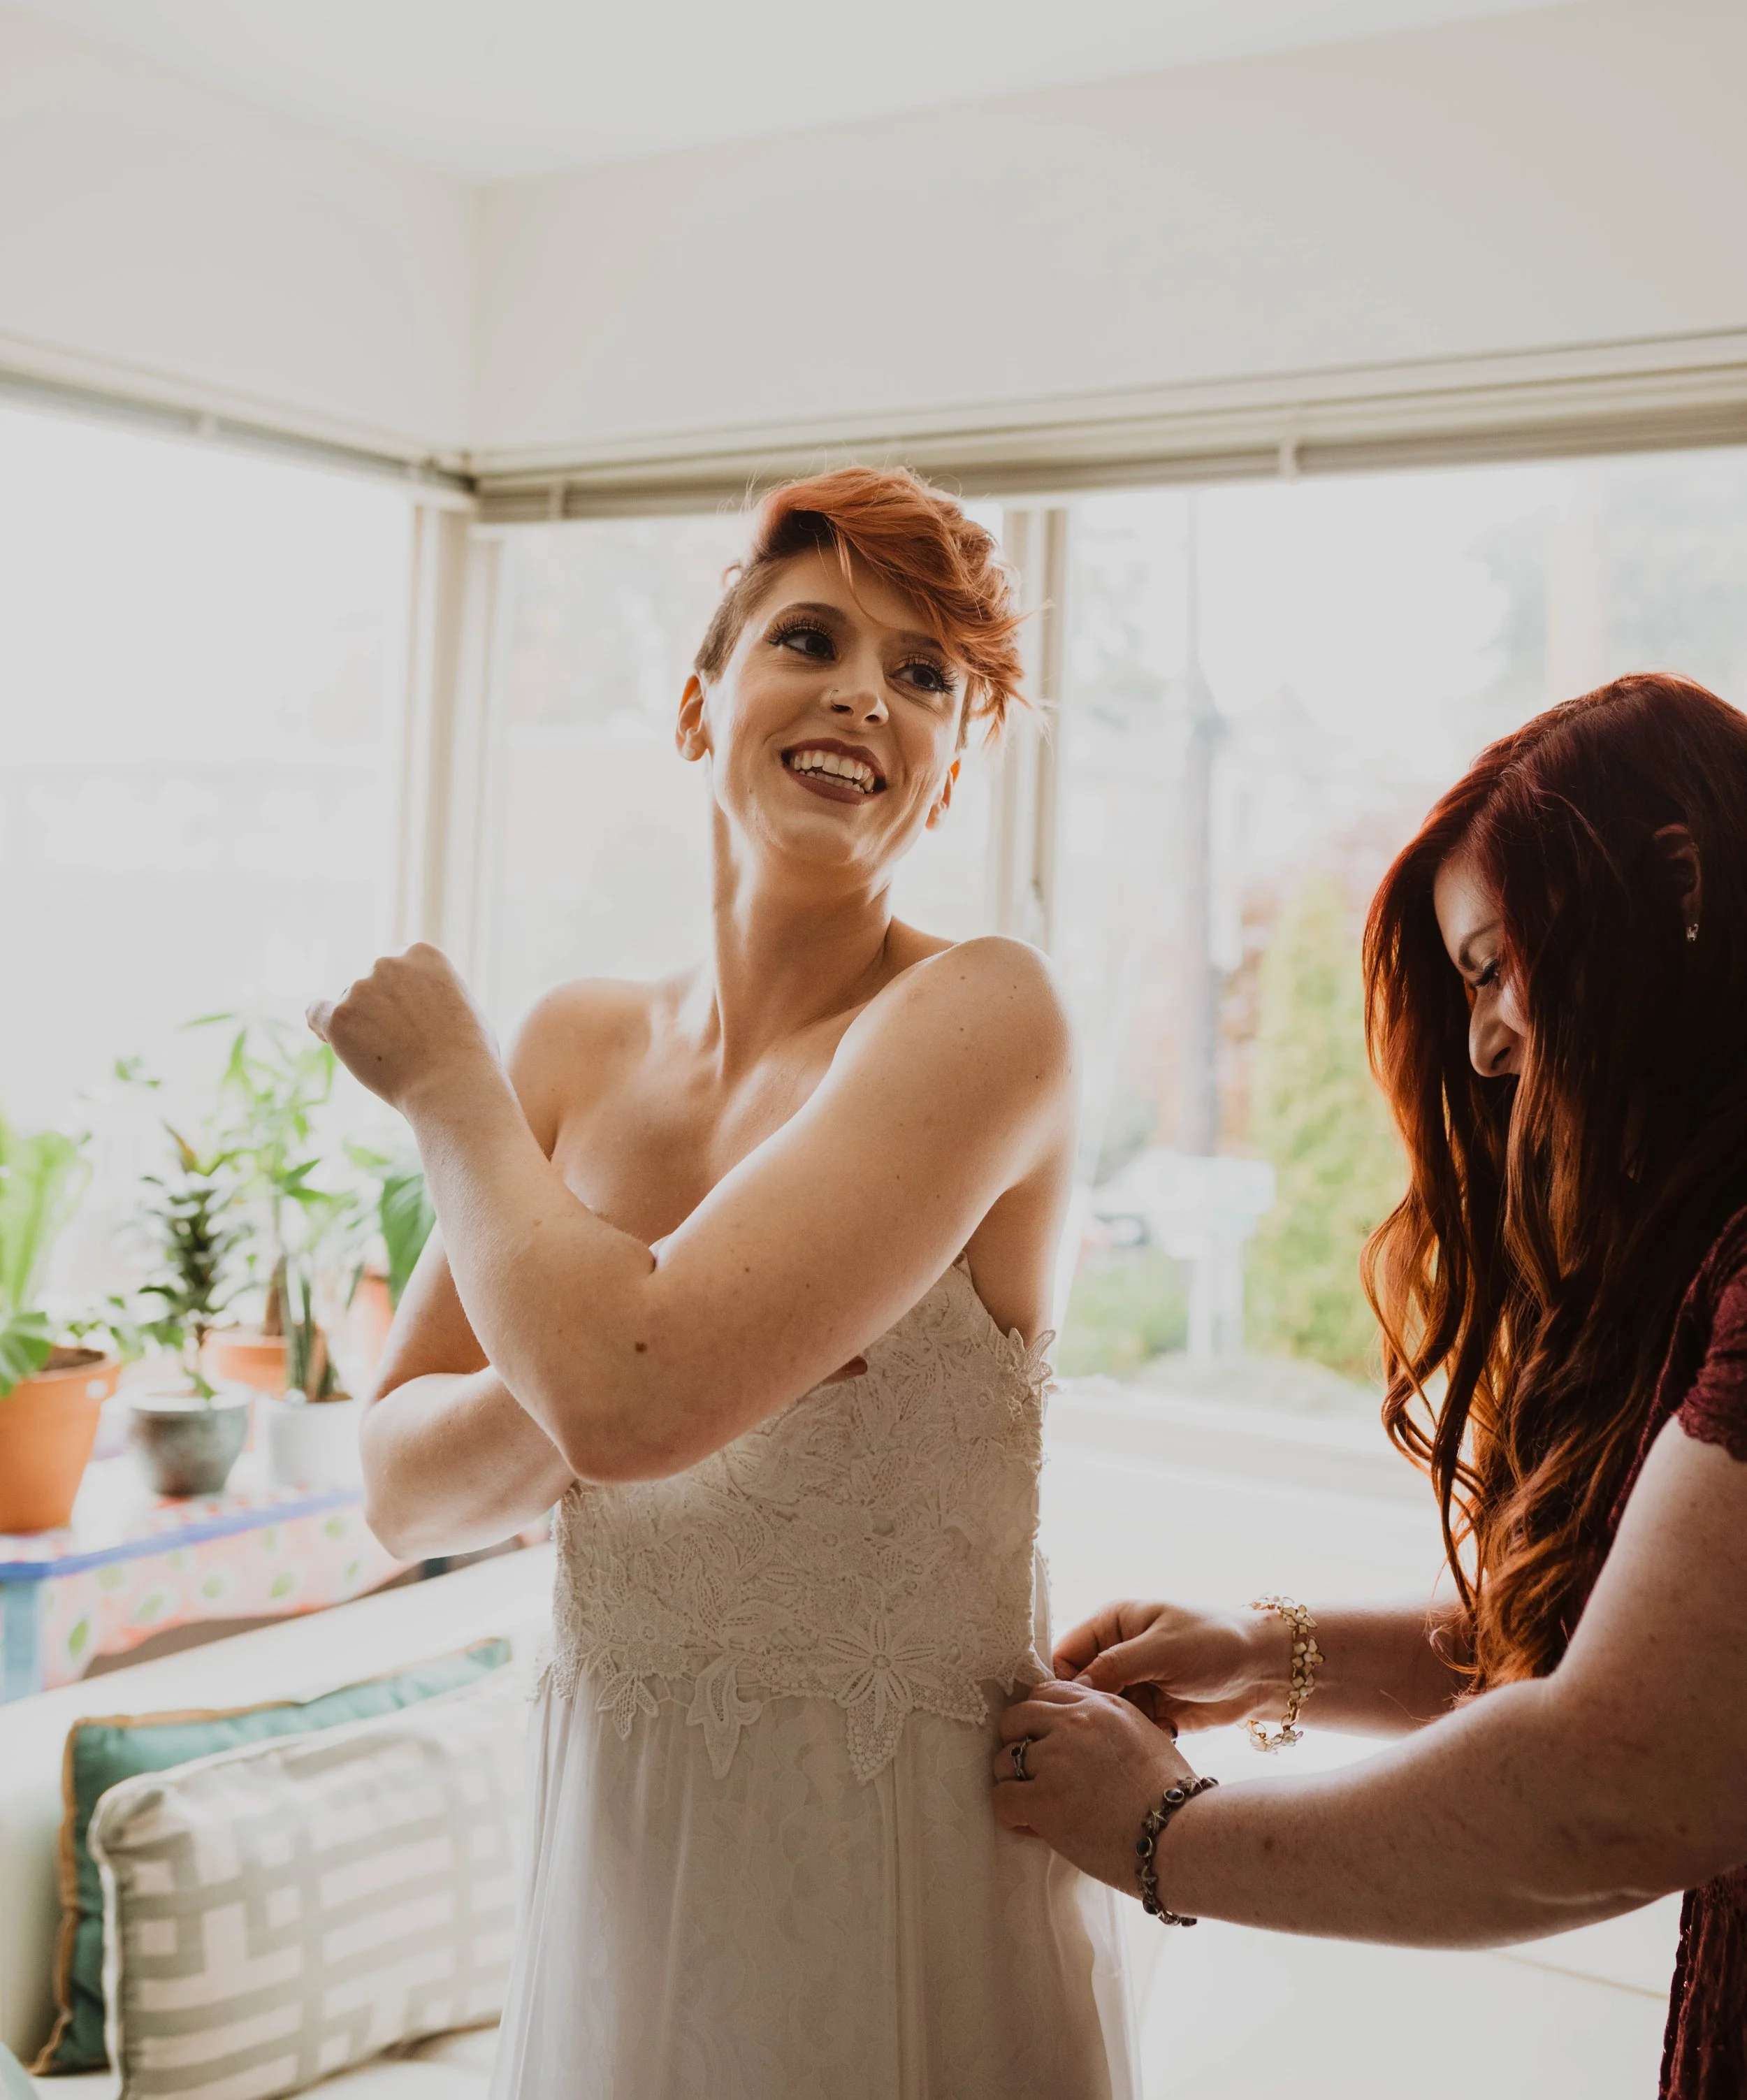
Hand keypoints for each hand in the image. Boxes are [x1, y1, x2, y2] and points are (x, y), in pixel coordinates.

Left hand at [307, 945, 500, 1114]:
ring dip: (361, 1027)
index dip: (400, 995)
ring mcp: (360, 988)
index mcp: (421, 953)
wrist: (453, 1084)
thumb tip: (412, 998)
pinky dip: (321, 1024)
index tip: (408, 1020)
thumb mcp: (460, 1003)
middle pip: (371, 985)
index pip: (397, 968)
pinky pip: (316, 1013)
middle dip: (380, 1010)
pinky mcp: (339, 1017)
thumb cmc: (469, 1053)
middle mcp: (387, 962)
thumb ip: (432, 991)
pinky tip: (327, 1036)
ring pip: (349, 1006)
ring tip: (387, 1059)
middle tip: (400, 1045)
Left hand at [991, 1679, 1194, 1890]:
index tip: (1043, 1744)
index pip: (1046, 1693)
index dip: (1038, 1721)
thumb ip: (1106, 1727)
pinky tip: (1032, 1826)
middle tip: (1033, 1774)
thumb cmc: (1173, 1799)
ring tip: (1035, 1805)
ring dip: (1014, 1783)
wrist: (1183, 1837)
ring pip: (1004, 1760)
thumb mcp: (1144, 1739)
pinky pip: (1002, 1798)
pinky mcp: (1044, 1798)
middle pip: (1016, 1718)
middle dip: (1018, 1745)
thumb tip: (1076, 1735)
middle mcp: (1074, 1722)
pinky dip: (1012, 1816)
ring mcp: (1056, 1758)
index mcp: (1101, 1705)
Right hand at [1053, 1600, 1289, 1732]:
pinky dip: (1130, 1739)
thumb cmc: (1214, 1643)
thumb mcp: (1163, 1649)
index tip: (1065, 1713)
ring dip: (1110, 1729)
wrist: (1264, 1672)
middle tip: (1096, 1734)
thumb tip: (1074, 1689)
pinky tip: (1142, 1745)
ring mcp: (1135, 1685)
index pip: (1067, 1654)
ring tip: (1125, 1739)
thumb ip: (1115, 1665)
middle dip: (1086, 1712)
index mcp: (1112, 1625)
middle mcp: (1117, 1654)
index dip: (1060, 1683)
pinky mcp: (1152, 1712)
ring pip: (1102, 1714)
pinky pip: (1126, 1730)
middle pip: (1080, 1689)